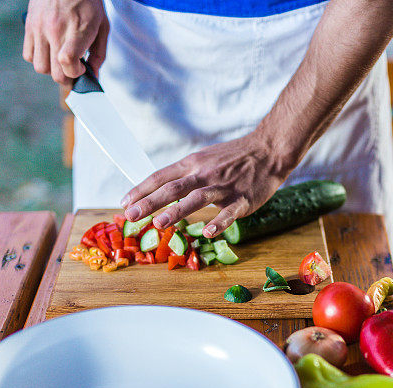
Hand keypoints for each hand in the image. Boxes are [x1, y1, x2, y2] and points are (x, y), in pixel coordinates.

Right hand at [23, 0, 108, 84]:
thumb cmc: (88, 2)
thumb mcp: (102, 26)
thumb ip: (99, 53)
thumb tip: (93, 75)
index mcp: (76, 30)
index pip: (67, 61)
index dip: (75, 73)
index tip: (82, 68)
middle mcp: (55, 30)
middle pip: (54, 72)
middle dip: (66, 76)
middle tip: (72, 69)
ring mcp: (40, 28)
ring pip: (40, 67)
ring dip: (51, 69)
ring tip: (59, 59)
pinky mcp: (29, 25)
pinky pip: (28, 55)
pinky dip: (38, 58)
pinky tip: (48, 51)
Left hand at [120, 132, 296, 237]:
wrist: (268, 150)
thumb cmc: (233, 158)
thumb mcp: (203, 159)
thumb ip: (184, 174)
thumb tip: (159, 188)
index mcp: (192, 164)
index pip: (161, 176)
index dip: (141, 189)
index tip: (124, 203)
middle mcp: (204, 173)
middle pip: (172, 188)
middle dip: (149, 202)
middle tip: (130, 215)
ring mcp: (223, 186)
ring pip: (196, 198)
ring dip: (176, 211)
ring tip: (159, 224)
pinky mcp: (243, 199)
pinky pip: (229, 212)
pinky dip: (219, 222)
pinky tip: (207, 232)